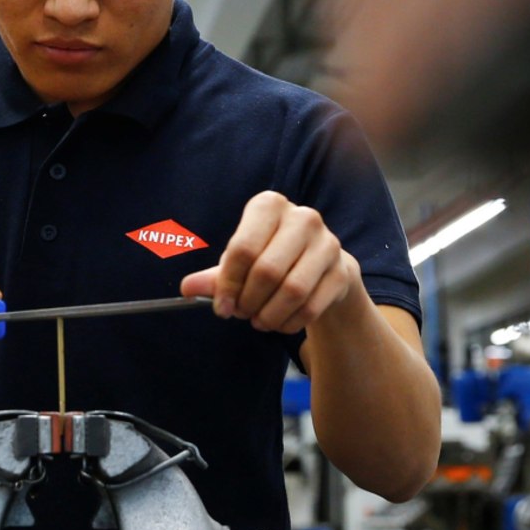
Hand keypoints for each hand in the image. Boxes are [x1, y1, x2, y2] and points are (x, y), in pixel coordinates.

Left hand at [180, 192, 357, 333]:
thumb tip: (187, 288)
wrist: (321, 267)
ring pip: (292, 291)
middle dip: (249, 301)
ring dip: (269, 315)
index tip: (221, 308)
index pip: (243, 249)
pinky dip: (290, 322)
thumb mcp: (240, 263)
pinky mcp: (342, 271)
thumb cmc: (271, 258)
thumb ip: (215, 276)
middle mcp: (303, 218)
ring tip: (259, 320)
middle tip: (241, 313)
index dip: (228, 284)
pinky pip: (311, 306)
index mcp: (269, 206)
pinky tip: (280, 323)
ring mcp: (328, 243)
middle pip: (267, 271)